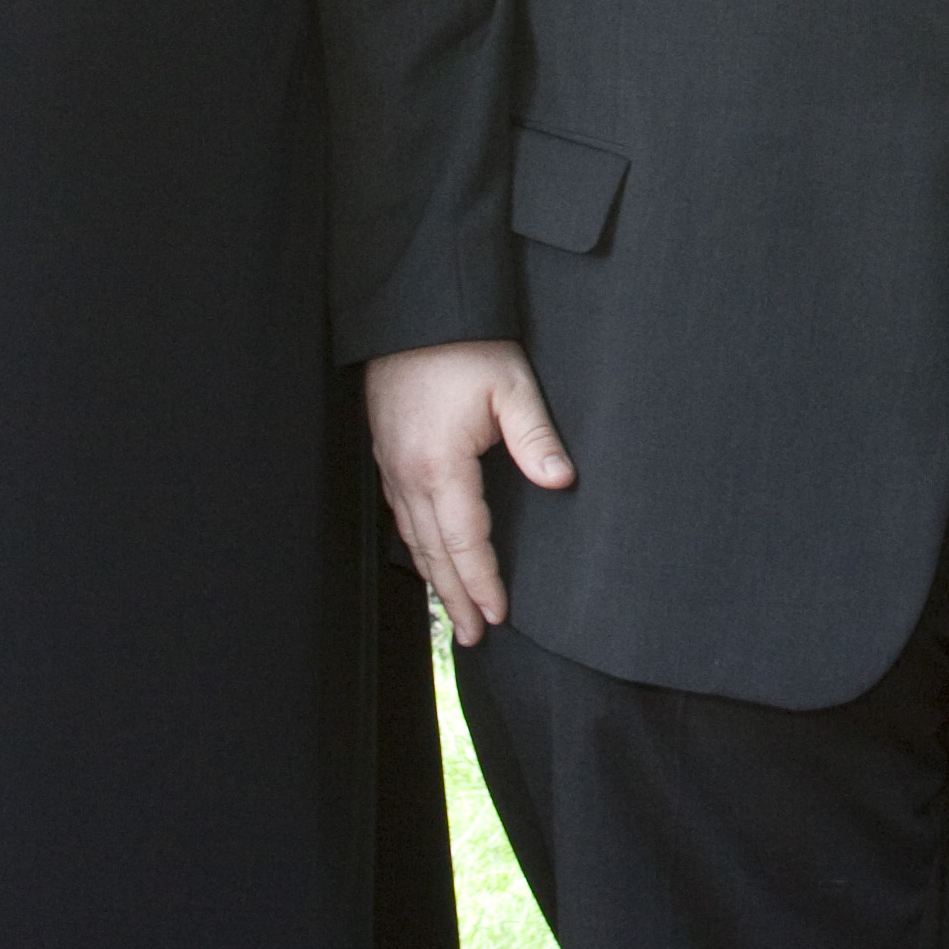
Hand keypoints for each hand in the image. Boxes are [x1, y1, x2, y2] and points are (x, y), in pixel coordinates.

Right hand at [365, 340, 578, 645]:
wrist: (412, 312)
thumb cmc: (463, 346)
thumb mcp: (511, 386)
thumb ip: (536, 438)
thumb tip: (561, 481)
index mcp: (440, 466)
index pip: (465, 542)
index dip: (483, 582)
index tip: (499, 615)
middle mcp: (408, 475)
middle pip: (434, 552)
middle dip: (454, 597)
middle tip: (473, 636)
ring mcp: (392, 466)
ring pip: (413, 538)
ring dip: (434, 577)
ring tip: (451, 610)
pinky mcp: (387, 453)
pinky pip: (401, 516)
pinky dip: (418, 546)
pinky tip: (429, 556)